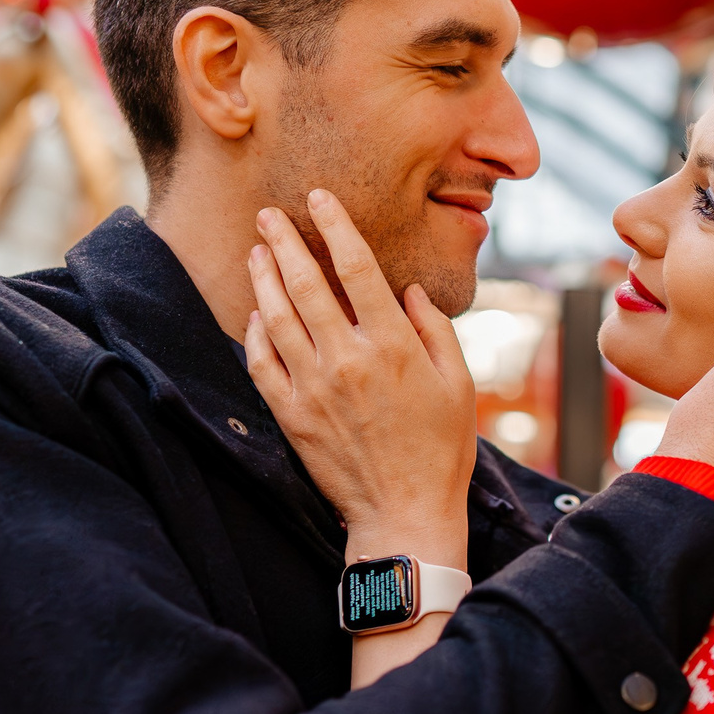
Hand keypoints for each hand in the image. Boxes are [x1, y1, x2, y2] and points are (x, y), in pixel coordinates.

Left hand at [244, 190, 474, 566]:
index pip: (357, 268)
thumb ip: (435, 329)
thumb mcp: (459, 384)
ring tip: (256, 251)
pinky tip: (255, 314)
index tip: (319, 199)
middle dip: (283, 242)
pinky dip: (254, 334)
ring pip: (276, 317)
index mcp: (394, 345)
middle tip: (268, 214)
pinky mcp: (292, 416)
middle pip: (306, 284)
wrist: (404, 514)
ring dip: (263, 278)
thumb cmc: (442, 450)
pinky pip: (261, 364)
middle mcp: (348, 360)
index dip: (335, 226)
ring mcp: (314, 388)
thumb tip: (408, 289)